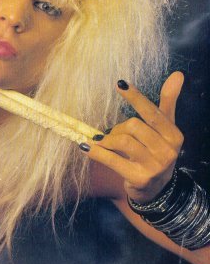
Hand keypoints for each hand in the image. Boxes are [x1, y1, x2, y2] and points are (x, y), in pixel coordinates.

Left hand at [84, 72, 184, 202]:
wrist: (157, 189)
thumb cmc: (156, 151)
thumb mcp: (166, 127)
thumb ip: (169, 101)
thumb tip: (178, 74)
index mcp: (174, 135)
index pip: (152, 112)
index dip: (135, 97)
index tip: (120, 83)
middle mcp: (167, 151)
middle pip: (133, 126)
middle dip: (118, 127)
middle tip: (112, 134)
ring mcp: (154, 166)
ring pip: (122, 141)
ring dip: (107, 139)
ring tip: (101, 142)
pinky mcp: (139, 178)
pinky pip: (112, 160)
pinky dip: (96, 152)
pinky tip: (85, 146)